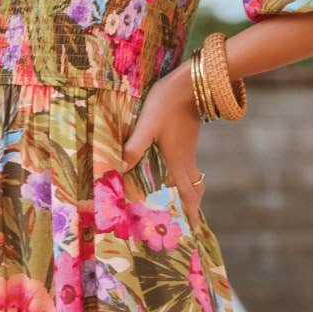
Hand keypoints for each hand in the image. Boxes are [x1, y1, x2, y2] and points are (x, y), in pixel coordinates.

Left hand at [122, 63, 205, 228]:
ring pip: (192, 178)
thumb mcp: (148, 125)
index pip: (188, 194)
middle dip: (191, 207)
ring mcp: (189, 149)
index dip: (191, 212)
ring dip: (188, 193)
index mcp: (178, 161)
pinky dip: (184, 178)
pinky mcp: (187, 139)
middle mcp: (186, 159)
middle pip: (193, 190)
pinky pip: (188, 166)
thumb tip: (118, 169)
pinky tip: (171, 174)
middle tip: (187, 223)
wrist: (193, 81)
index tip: (194, 230)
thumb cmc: (168, 103)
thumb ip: (134, 146)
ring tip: (180, 205)